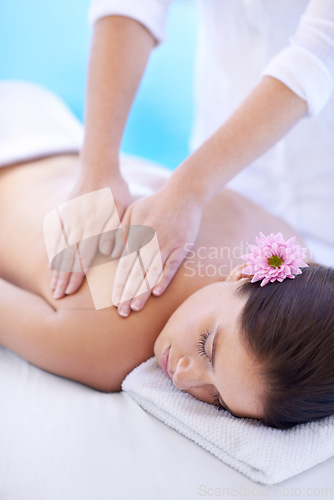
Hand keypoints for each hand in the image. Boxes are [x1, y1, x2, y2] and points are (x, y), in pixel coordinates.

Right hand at [46, 171, 130, 298]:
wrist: (97, 167)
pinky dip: (52, 252)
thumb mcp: (122, 208)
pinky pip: (56, 237)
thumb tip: (108, 251)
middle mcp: (77, 225)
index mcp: (92, 226)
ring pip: (59, 249)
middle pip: (67, 257)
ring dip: (56, 269)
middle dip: (62, 278)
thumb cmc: (115, 190)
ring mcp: (68, 221)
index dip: (75, 276)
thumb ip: (115, 230)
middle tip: (58, 296)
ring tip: (53, 285)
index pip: (81, 256)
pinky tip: (50, 263)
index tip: (70, 292)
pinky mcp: (64, 215)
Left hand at [111, 184, 202, 316]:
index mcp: (136, 234)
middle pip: (136, 271)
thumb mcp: (133, 212)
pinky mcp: (182, 246)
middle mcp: (149, 240)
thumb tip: (109, 252)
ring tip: (135, 308)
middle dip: (127, 293)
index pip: (124, 263)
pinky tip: (156, 293)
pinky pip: (172, 265)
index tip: (113, 300)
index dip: (118, 283)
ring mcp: (167, 244)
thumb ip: (121, 231)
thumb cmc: (155, 204)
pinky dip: (164, 278)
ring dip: (142, 291)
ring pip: (151, 271)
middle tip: (121, 312)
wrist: (184, 193)